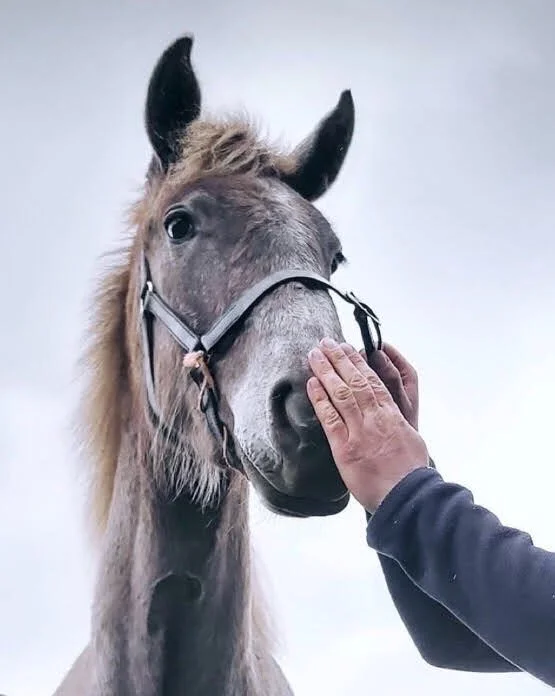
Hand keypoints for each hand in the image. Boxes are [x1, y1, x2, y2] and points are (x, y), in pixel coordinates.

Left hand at [306, 339, 428, 512]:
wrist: (408, 498)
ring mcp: (360, 432)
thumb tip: (387, 412)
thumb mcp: (411, 439)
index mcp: (392, 415)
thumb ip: (396, 422)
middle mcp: (376, 418)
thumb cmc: (411, 473)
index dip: (357, 362)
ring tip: (314, 354)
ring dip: (326, 371)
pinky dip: (320, 399)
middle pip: (355, 381)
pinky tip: (311, 384)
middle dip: (339, 359)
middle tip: (325, 342)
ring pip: (341, 393)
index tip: (346, 348)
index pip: (372, 381)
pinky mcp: (346, 448)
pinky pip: (330, 418)